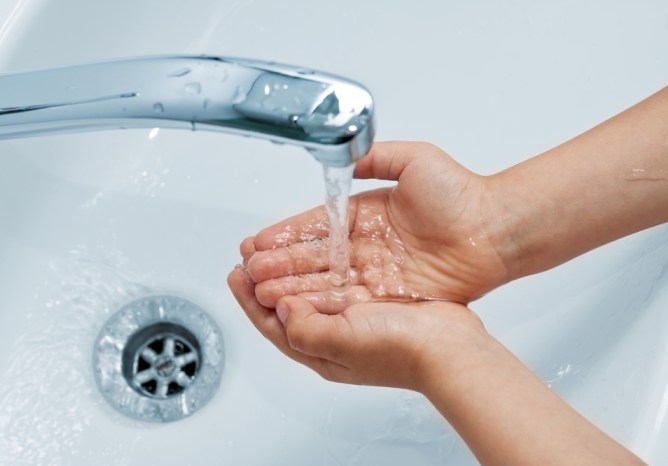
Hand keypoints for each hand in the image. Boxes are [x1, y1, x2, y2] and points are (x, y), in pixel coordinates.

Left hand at [227, 265, 486, 390]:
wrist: (450, 348)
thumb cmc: (401, 350)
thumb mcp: (341, 342)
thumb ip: (304, 328)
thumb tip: (283, 308)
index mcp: (319, 350)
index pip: (271, 324)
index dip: (249, 299)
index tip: (235, 273)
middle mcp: (332, 337)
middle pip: (287, 305)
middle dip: (266, 280)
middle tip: (250, 255)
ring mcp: (353, 320)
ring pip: (310, 290)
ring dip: (291, 269)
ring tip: (275, 248)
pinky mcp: (373, 302)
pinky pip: (336, 281)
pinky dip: (322, 266)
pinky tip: (318, 251)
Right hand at [243, 141, 510, 311]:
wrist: (493, 229)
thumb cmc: (461, 193)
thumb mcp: (413, 159)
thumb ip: (375, 159)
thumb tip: (345, 159)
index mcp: (365, 214)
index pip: (316, 226)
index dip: (285, 235)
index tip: (258, 242)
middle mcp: (365, 245)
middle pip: (314, 258)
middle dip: (279, 264)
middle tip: (248, 270)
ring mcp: (376, 272)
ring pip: (325, 281)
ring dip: (292, 286)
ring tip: (259, 290)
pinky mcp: (390, 295)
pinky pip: (349, 300)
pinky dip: (320, 304)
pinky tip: (295, 306)